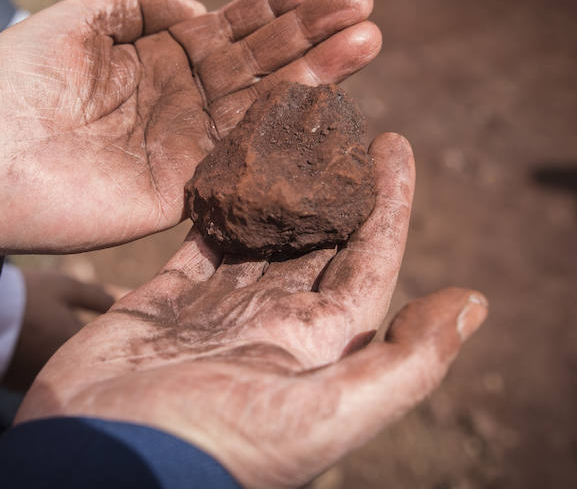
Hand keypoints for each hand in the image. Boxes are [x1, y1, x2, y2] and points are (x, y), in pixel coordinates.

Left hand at [0, 0, 380, 253]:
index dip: (279, 2)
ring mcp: (188, 146)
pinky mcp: (183, 191)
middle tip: (364, 8)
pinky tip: (322, 98)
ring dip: (315, 71)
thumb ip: (141, 7)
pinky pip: (240, 156)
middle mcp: (184, 101)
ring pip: (263, 104)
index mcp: (162, 59)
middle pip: (261, 61)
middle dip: (313, 32)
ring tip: (365, 40)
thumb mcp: (80, 18)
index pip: (234, 26)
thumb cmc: (17, 79)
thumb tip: (198, 11)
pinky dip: (281, 129)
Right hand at [15, 134, 487, 488]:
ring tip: (282, 127)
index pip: (368, 259)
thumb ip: (404, 363)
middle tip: (335, 122)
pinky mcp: (162, 304)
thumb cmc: (215, 444)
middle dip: (329, 181)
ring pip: (257, 233)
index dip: (388, 202)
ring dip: (272, 184)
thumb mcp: (324, 416)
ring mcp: (216, 313)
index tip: (394, 142)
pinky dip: (211, 205)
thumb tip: (475, 303)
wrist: (101, 464)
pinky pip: (198, 241)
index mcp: (318, 346)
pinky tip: (222, 165)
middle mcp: (274, 326)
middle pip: (314, 238)